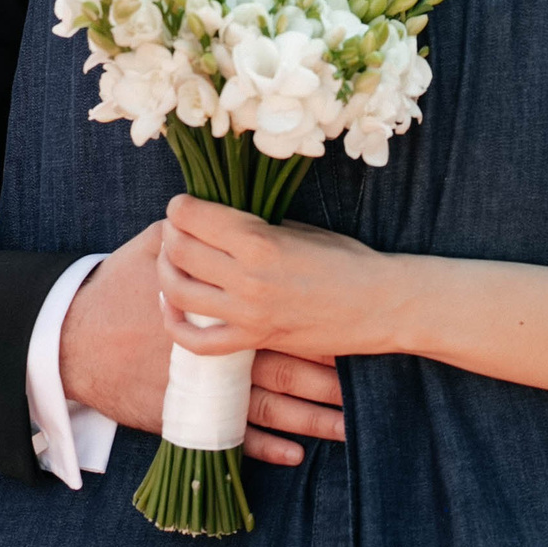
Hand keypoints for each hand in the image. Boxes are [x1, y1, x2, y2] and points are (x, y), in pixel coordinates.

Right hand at [59, 220, 346, 465]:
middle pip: (287, 366)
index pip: (283, 314)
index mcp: (223, 305)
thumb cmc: (116, 288)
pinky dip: (266, 448)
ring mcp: (204, 387)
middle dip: (331, 377)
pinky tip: (298, 453)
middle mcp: (220, 349)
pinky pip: (233, 436)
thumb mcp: (156, 245)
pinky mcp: (186, 415)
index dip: (323, 325)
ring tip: (352, 424)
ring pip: (270, 406)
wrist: (72, 340)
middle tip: (371, 383)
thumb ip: (200, 230)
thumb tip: (232, 210)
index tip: (361, 328)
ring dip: (312, 418)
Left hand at [157, 196, 404, 360]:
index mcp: (260, 241)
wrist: (381, 304)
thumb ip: (259, 226)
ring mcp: (248, 313)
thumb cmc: (349, 260)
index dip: (180, 207)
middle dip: (170, 235)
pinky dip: (176, 324)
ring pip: (178, 293)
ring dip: (166, 273)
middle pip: (179, 251)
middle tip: (175, 231)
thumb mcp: (302, 230)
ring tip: (171, 263)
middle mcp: (247, 277)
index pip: (194, 217)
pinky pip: (197, 341)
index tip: (182, 206)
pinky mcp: (254, 340)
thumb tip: (221, 221)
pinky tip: (175, 308)